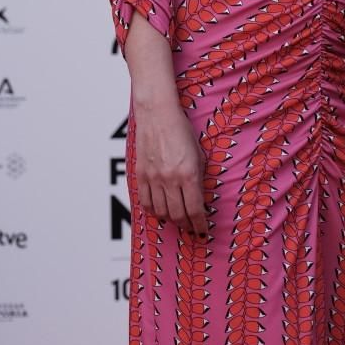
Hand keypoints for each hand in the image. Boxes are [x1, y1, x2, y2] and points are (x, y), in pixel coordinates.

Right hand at [130, 95, 208, 237]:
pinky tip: (161, 212)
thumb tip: (200, 198)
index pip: (194, 209)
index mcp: (188, 173)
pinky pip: (145, 202)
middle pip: (178, 214)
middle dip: (187, 225)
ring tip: (179, 221)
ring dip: (172, 220)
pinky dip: (154, 211)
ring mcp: (153, 178)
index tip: (204, 230)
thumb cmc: (181, 130)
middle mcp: (169, 179)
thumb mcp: (199, 154)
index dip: (200, 223)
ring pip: (161, 212)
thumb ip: (199, 177)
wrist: (157, 114)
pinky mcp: (140, 175)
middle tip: (193, 229)